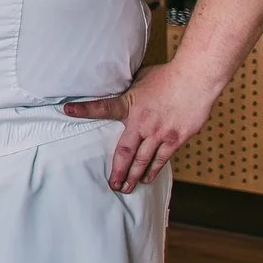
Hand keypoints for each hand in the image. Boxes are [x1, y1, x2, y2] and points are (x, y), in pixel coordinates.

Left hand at [64, 61, 221, 192]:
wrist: (195, 78)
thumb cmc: (169, 74)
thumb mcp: (142, 79)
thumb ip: (132, 93)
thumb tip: (124, 90)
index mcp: (131, 106)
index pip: (103, 108)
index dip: (84, 109)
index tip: (67, 110)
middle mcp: (143, 123)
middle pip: (126, 152)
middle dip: (118, 171)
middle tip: (112, 185)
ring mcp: (161, 132)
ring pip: (144, 160)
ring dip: (135, 176)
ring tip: (128, 187)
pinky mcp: (177, 138)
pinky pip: (163, 157)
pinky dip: (155, 169)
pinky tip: (149, 177)